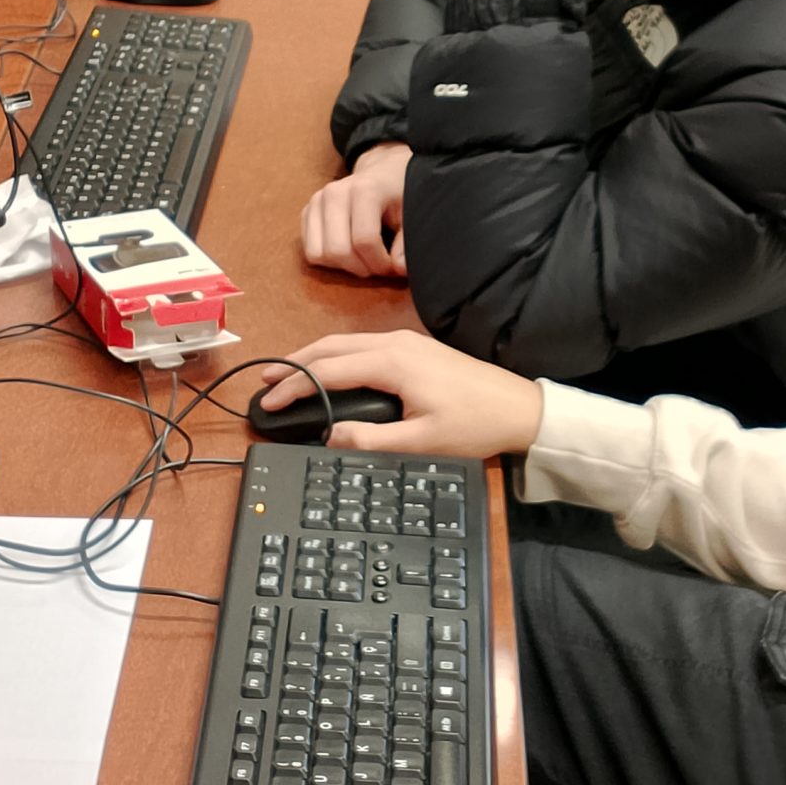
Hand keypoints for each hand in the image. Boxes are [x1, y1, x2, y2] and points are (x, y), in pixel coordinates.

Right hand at [257, 330, 543, 457]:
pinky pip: (363, 345)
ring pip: (346, 343)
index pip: (328, 371)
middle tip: (266, 381)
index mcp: (393, 363)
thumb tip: (331, 435)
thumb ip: (370, 440)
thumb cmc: (475, 425)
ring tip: (288, 374)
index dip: (294, 386)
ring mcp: (407, 342)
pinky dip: (336, 356)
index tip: (270, 400)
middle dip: (295, 363)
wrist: (519, 408)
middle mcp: (396, 343)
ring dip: (314, 357)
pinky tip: (329, 370)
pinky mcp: (415, 348)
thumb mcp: (421, 442)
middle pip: (331, 347)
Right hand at [300, 143, 412, 277]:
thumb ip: (406, 242)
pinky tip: (348, 253)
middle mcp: (334, 193)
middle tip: (377, 265)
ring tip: (363, 260)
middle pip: (338, 250)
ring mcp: (317, 201)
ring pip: (319, 254)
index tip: (393, 266)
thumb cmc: (398, 194)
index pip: (364, 240)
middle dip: (361, 268)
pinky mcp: (307, 212)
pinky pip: (310, 251)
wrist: (382, 172)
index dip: (380, 263)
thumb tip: (399, 268)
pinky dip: (329, 261)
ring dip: (343, 267)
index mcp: (364, 190)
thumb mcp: (410, 214)